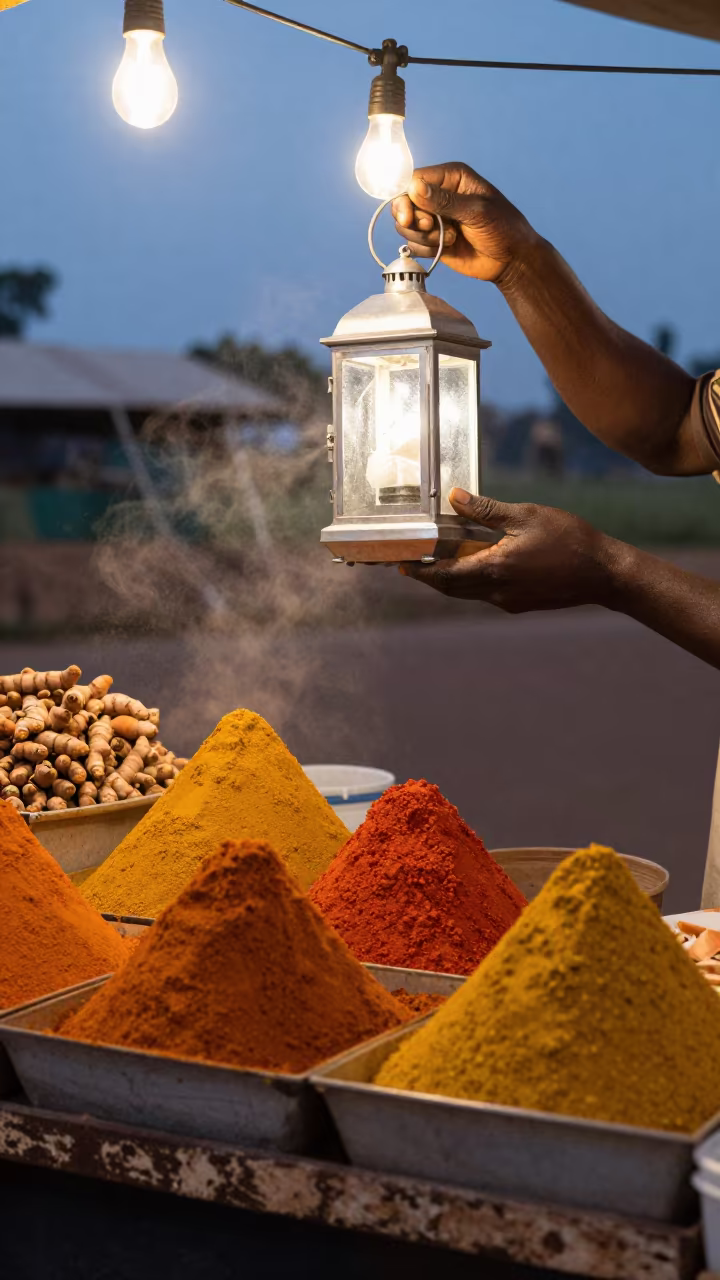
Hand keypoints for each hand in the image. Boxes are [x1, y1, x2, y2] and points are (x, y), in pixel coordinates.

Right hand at [392, 163, 538, 282]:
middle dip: (413, 219)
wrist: (511, 260)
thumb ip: (445, 201)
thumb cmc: (503, 228)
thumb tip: (414, 188)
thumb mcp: (477, 211)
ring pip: (406, 225)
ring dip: (424, 235)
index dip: (406, 197)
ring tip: (449, 239)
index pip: (414, 180)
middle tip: (429, 226)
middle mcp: (438, 195)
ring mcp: (434, 219)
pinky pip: (413, 244)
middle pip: (404, 203)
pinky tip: (447, 248)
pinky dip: (426, 249)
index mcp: (450, 178)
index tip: (408, 216)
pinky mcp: (432, 240)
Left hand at [401, 489, 617, 612]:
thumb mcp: (526, 516)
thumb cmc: (569, 540)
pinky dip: (472, 581)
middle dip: (430, 577)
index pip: (444, 575)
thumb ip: (487, 509)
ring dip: (451, 580)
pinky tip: (476, 565)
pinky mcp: (520, 603)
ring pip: (468, 593)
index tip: (403, 565)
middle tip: (413, 564)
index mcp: (494, 569)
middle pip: (452, 588)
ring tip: (439, 563)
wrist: (603, 574)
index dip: (421, 571)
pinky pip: (486, 594)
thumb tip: (455, 497)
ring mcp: (509, 601)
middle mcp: (496, 592)